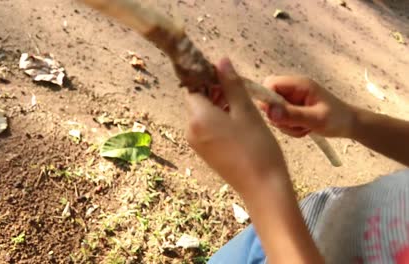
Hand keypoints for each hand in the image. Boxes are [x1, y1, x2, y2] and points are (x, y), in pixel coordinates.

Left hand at [185, 58, 286, 195]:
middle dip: (214, 90)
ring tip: (241, 104)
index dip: (207, 76)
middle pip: (196, 100)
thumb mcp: (246, 110)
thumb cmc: (257, 146)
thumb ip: (231, 83)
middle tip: (238, 88)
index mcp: (198, 117)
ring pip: (202, 114)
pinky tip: (237, 120)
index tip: (225, 74)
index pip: (193, 86)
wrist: (262, 187)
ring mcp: (196, 143)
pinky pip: (206, 128)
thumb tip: (220, 60)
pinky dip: (218, 119)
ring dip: (217, 104)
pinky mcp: (205, 152)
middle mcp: (191, 130)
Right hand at [262, 76, 354, 137]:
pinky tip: (304, 129)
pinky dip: (289, 127)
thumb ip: (292, 115)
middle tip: (293, 124)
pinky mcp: (293, 108)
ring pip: (274, 111)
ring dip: (285, 124)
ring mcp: (292, 99)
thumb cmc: (337, 119)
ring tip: (303, 128)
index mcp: (299, 84)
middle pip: (269, 99)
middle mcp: (293, 89)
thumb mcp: (315, 118)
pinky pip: (281, 118)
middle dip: (277, 115)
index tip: (274, 115)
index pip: (270, 83)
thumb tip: (269, 111)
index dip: (267, 99)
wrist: (350, 125)